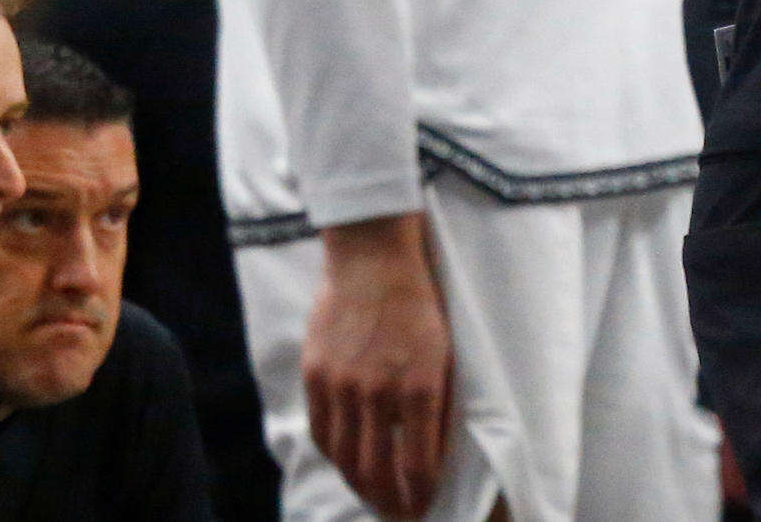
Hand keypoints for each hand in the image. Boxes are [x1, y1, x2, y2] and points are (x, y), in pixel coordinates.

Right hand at [305, 211, 453, 518]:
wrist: (373, 262)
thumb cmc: (420, 305)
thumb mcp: (445, 353)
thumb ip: (437, 403)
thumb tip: (432, 453)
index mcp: (420, 387)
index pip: (418, 464)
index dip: (419, 495)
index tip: (423, 507)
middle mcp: (379, 393)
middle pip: (375, 470)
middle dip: (388, 501)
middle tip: (397, 513)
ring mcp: (342, 386)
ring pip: (344, 458)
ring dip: (358, 486)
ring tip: (372, 496)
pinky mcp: (315, 377)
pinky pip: (321, 431)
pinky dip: (334, 455)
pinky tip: (345, 464)